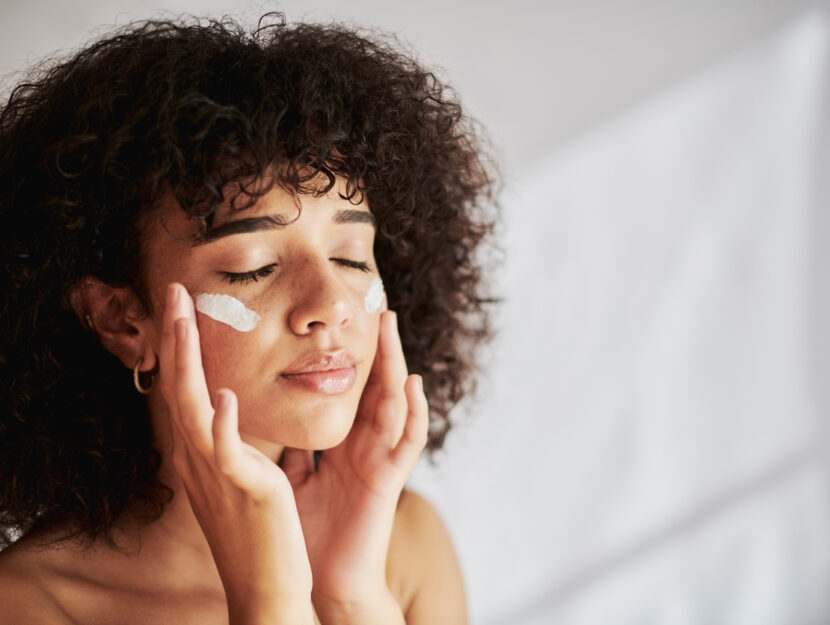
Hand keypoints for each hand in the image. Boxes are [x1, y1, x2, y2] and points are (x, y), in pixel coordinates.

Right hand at [159, 283, 313, 624]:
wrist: (265, 585)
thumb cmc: (255, 530)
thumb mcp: (237, 476)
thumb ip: (232, 440)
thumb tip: (232, 407)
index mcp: (203, 452)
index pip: (186, 388)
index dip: (180, 347)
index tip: (182, 307)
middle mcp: (200, 458)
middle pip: (181, 388)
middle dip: (177, 338)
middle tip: (175, 293)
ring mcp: (217, 473)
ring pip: (194, 409)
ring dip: (188, 362)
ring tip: (184, 319)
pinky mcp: (244, 490)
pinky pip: (227, 453)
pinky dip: (222, 425)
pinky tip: (225, 396)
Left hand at [281, 311, 428, 623]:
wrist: (314, 580)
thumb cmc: (305, 532)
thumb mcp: (293, 477)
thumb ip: (292, 446)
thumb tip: (270, 415)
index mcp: (341, 446)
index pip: (350, 392)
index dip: (351, 358)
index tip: (347, 322)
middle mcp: (364, 448)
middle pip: (375, 388)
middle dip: (378, 349)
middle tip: (378, 307)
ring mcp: (378, 461)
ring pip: (393, 404)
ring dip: (395, 365)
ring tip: (393, 329)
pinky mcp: (388, 482)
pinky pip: (407, 443)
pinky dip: (413, 413)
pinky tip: (412, 384)